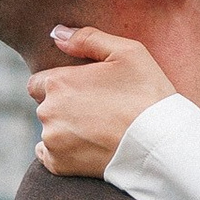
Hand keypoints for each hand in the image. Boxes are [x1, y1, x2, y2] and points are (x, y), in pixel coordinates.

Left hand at [29, 28, 175, 176]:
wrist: (160, 143)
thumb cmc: (147, 94)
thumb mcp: (127, 52)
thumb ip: (87, 38)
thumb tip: (56, 33)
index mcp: (58, 82)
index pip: (39, 82)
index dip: (61, 85)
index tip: (84, 91)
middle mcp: (47, 111)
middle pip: (45, 106)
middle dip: (64, 106)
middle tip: (97, 111)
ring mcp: (52, 140)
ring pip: (49, 130)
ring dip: (64, 129)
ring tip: (98, 130)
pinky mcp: (59, 165)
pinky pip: (47, 155)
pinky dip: (61, 152)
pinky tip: (86, 147)